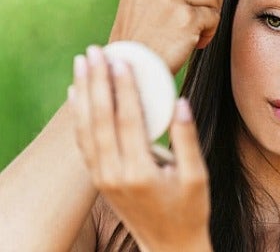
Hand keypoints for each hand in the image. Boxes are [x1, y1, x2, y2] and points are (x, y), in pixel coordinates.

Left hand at [69, 45, 211, 251]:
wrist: (168, 246)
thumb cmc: (189, 211)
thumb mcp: (197, 176)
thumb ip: (186, 138)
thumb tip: (180, 102)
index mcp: (140, 172)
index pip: (128, 120)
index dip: (124, 88)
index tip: (122, 60)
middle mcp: (114, 174)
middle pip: (100, 119)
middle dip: (97, 82)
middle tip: (94, 52)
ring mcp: (102, 178)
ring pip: (86, 129)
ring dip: (83, 93)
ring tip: (82, 64)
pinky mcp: (99, 179)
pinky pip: (83, 143)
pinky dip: (78, 116)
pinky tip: (76, 95)